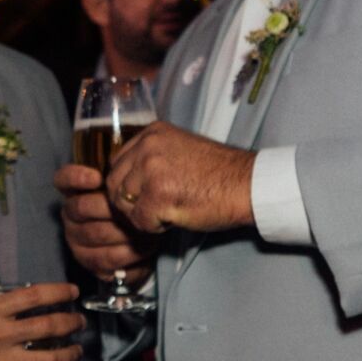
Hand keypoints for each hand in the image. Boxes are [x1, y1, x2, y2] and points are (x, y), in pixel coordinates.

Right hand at [55, 163, 153, 279]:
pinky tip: (146, 246)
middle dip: (112, 208)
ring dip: (126, 230)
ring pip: (96, 233)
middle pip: (81, 208)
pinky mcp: (88, 262)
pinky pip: (107, 258)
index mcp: (76, 192)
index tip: (97, 178)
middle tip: (137, 208)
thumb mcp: (130, 190)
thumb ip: (125, 179)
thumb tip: (132, 170)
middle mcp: (71, 216)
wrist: (145, 244)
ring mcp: (76, 240)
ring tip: (150, 228)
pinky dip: (130, 252)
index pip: (64, 180)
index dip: (76, 177)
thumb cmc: (136, 209)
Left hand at [105, 122, 256, 234]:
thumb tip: (125, 180)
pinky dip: (154, 227)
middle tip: (155, 209)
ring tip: (167, 212)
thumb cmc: (218, 173)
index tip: (147, 195)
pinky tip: (174, 218)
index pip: (117, 163)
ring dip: (142, 215)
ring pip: (123, 203)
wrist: (248, 185)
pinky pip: (139, 221)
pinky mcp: (159, 194)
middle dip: (130, 202)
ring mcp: (151, 169)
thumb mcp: (179, 149)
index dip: (129, 185)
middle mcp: (148, 147)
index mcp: (152, 133)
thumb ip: (151, 157)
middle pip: (114, 184)